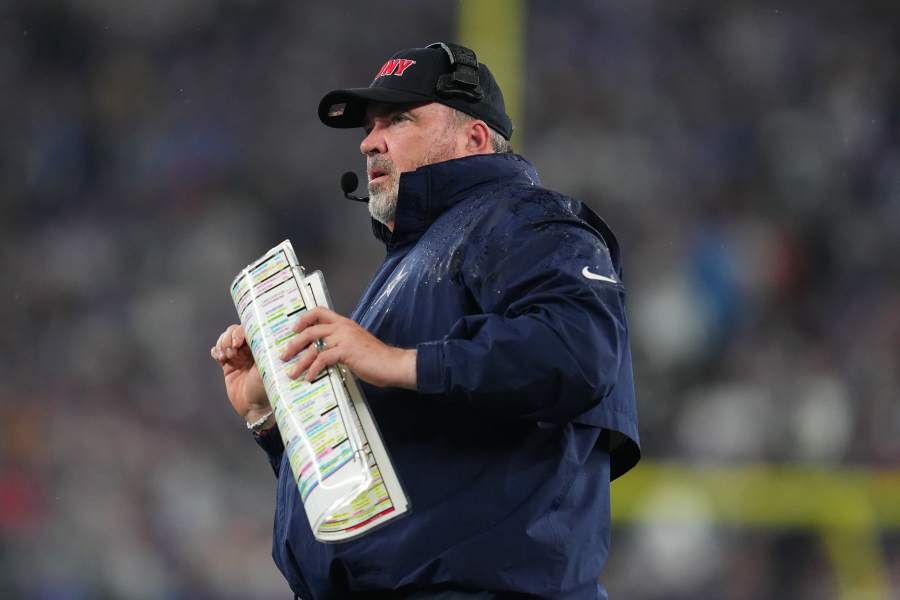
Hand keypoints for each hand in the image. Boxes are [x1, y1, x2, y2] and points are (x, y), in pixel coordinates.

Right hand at [210, 324, 270, 423]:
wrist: (255, 408)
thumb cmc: (265, 389)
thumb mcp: (267, 369)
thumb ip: (262, 353)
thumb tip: (258, 336)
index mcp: (262, 346)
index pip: (249, 329)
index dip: (241, 332)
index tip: (238, 343)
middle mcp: (251, 349)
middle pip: (235, 331)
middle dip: (230, 338)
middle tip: (232, 351)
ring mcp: (238, 356)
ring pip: (225, 339)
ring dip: (222, 344)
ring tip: (225, 356)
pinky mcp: (228, 365)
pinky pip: (217, 351)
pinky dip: (216, 351)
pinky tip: (219, 358)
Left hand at [280, 307, 416, 389]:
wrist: (393, 364)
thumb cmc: (377, 358)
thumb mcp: (356, 346)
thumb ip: (340, 346)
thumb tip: (324, 356)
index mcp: (345, 324)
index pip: (320, 312)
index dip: (304, 319)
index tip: (294, 329)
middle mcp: (343, 327)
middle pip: (311, 330)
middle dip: (294, 344)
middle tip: (285, 355)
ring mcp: (344, 338)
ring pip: (314, 346)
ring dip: (300, 361)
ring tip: (292, 372)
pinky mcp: (346, 351)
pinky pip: (323, 359)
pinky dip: (314, 369)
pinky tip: (310, 377)